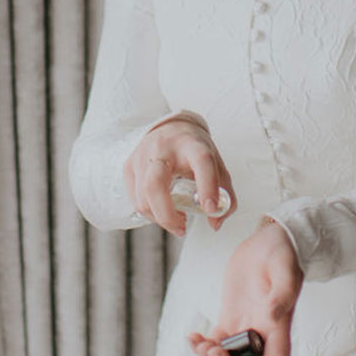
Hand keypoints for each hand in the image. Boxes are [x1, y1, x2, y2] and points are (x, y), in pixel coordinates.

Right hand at [124, 114, 235, 237]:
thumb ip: (225, 196)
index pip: (201, 162)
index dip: (207, 187)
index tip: (210, 209)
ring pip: (143, 198)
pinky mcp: (129, 165)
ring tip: (176, 217)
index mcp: (192, 145)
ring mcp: (142, 156)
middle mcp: (163, 148)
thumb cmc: (195, 151)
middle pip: (155, 184)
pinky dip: (150, 212)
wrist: (172, 127)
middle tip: (182, 227)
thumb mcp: (217, 166)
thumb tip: (215, 223)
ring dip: (160, 217)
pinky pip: (135, 199)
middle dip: (166, 214)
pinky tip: (162, 208)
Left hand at [188, 218, 303, 355]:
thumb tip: (272, 316)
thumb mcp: (285, 269)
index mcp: (280, 327)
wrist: (268, 241)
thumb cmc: (282, 253)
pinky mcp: (230, 319)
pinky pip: (215, 343)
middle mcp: (263, 334)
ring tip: (199, 345)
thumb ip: (282, 293)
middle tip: (213, 352)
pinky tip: (192, 337)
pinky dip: (202, 347)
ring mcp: (245, 328)